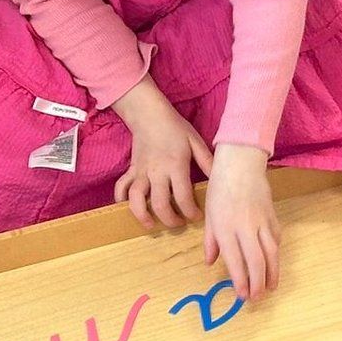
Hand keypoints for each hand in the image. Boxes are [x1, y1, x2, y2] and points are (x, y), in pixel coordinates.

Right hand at [111, 76, 212, 229]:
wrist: (149, 114)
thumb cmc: (175, 127)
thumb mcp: (195, 141)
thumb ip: (207, 161)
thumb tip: (220, 178)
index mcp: (175, 165)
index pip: (183, 196)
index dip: (190, 211)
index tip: (197, 216)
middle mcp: (157, 171)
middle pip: (159, 203)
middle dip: (169, 219)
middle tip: (178, 224)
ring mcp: (141, 171)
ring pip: (136, 199)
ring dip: (142, 215)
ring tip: (151, 225)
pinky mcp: (131, 170)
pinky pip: (121, 187)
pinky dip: (121, 200)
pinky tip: (128, 208)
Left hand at [204, 143, 280, 301]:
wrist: (241, 164)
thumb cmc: (220, 188)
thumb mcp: (209, 215)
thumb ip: (211, 240)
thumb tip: (211, 262)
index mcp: (226, 228)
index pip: (235, 261)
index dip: (240, 281)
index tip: (242, 296)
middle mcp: (245, 227)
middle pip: (256, 260)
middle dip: (258, 283)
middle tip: (258, 298)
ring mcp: (262, 222)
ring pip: (271, 252)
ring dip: (272, 272)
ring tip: (272, 287)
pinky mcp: (273, 216)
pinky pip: (276, 238)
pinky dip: (276, 253)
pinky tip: (274, 263)